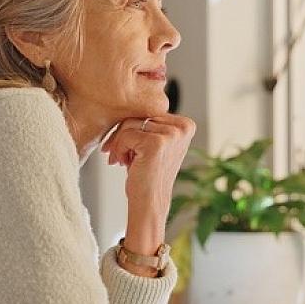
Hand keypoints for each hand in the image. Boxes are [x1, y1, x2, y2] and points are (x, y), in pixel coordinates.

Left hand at [100, 114, 195, 254]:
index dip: (132, 128)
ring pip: (129, 124)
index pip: (148, 112)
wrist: (148, 203)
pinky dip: (119, 149)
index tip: (125, 147)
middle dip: (123, 135)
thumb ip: (149, 124)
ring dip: (119, 143)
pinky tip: (124, 164)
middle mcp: (183, 127)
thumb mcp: (154, 143)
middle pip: (139, 115)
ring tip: (123, 161)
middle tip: (118, 155)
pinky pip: (125, 135)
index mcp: (186, 124)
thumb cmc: (147, 174)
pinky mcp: (156, 143)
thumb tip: (125, 100)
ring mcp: (171, 134)